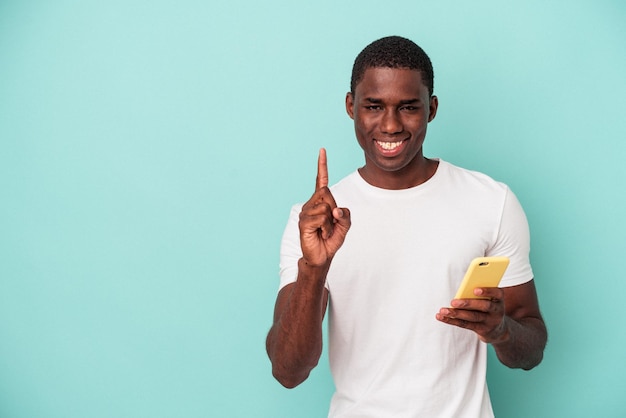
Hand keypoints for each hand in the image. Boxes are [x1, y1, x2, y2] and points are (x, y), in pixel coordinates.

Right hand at [298, 148, 350, 266]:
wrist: (321, 257)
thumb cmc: (331, 240)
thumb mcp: (345, 226)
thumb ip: (345, 215)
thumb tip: (335, 210)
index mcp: (320, 201)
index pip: (321, 180)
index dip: (322, 166)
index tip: (322, 150)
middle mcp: (310, 203)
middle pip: (327, 193)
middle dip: (334, 210)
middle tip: (330, 225)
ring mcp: (305, 212)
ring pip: (326, 206)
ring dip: (331, 222)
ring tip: (325, 231)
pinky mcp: (303, 222)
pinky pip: (321, 218)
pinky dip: (326, 227)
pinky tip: (321, 234)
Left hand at [436, 287, 508, 343]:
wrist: (497, 330)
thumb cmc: (488, 307)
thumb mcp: (489, 299)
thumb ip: (479, 294)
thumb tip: (461, 291)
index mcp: (499, 299)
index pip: (497, 293)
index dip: (487, 291)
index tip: (475, 290)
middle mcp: (497, 311)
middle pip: (483, 306)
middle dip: (467, 303)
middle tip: (453, 302)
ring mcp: (490, 322)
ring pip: (472, 317)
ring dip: (456, 313)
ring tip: (443, 310)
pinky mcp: (481, 330)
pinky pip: (465, 324)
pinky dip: (451, 320)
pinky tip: (441, 317)